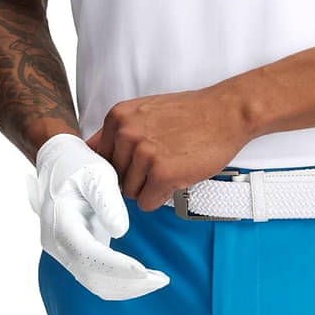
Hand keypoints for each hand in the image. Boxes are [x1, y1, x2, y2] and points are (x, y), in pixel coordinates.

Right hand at [27, 134, 169, 299]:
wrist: (58, 164)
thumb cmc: (78, 164)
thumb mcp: (95, 173)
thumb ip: (107, 200)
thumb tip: (120, 231)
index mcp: (60, 221)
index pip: (87, 255)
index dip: (115, 266)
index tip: (143, 271)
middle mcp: (58, 243)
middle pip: (91, 276)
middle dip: (127, 283)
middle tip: (161, 280)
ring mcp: (65, 251)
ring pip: (94, 282)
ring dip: (126, 287)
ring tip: (158, 280)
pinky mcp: (77, 253)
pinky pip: (96, 277)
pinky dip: (120, 282)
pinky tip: (144, 278)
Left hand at [85, 81, 253, 212]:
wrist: (226, 112)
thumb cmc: (190, 114)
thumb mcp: (145, 111)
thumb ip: (117, 131)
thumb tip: (88, 152)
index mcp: (117, 117)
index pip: (100, 159)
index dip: (123, 164)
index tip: (139, 161)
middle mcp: (125, 133)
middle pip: (115, 178)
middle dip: (137, 176)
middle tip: (164, 159)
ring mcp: (143, 153)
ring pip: (130, 193)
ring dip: (151, 187)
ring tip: (173, 164)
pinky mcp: (162, 173)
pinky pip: (147, 203)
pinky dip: (162, 196)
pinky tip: (178, 176)